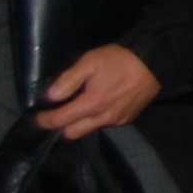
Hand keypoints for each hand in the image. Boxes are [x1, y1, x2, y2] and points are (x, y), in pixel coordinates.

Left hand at [33, 43, 160, 139]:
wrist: (156, 62)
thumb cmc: (120, 60)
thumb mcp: (90, 62)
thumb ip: (68, 79)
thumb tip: (50, 96)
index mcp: (90, 104)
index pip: (59, 120)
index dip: (43, 120)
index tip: (36, 117)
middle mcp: (102, 118)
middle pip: (72, 133)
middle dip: (62, 126)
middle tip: (60, 112)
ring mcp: (117, 120)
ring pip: (90, 129)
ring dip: (82, 122)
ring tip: (83, 106)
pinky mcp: (129, 118)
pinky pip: (107, 123)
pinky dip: (99, 117)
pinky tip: (104, 102)